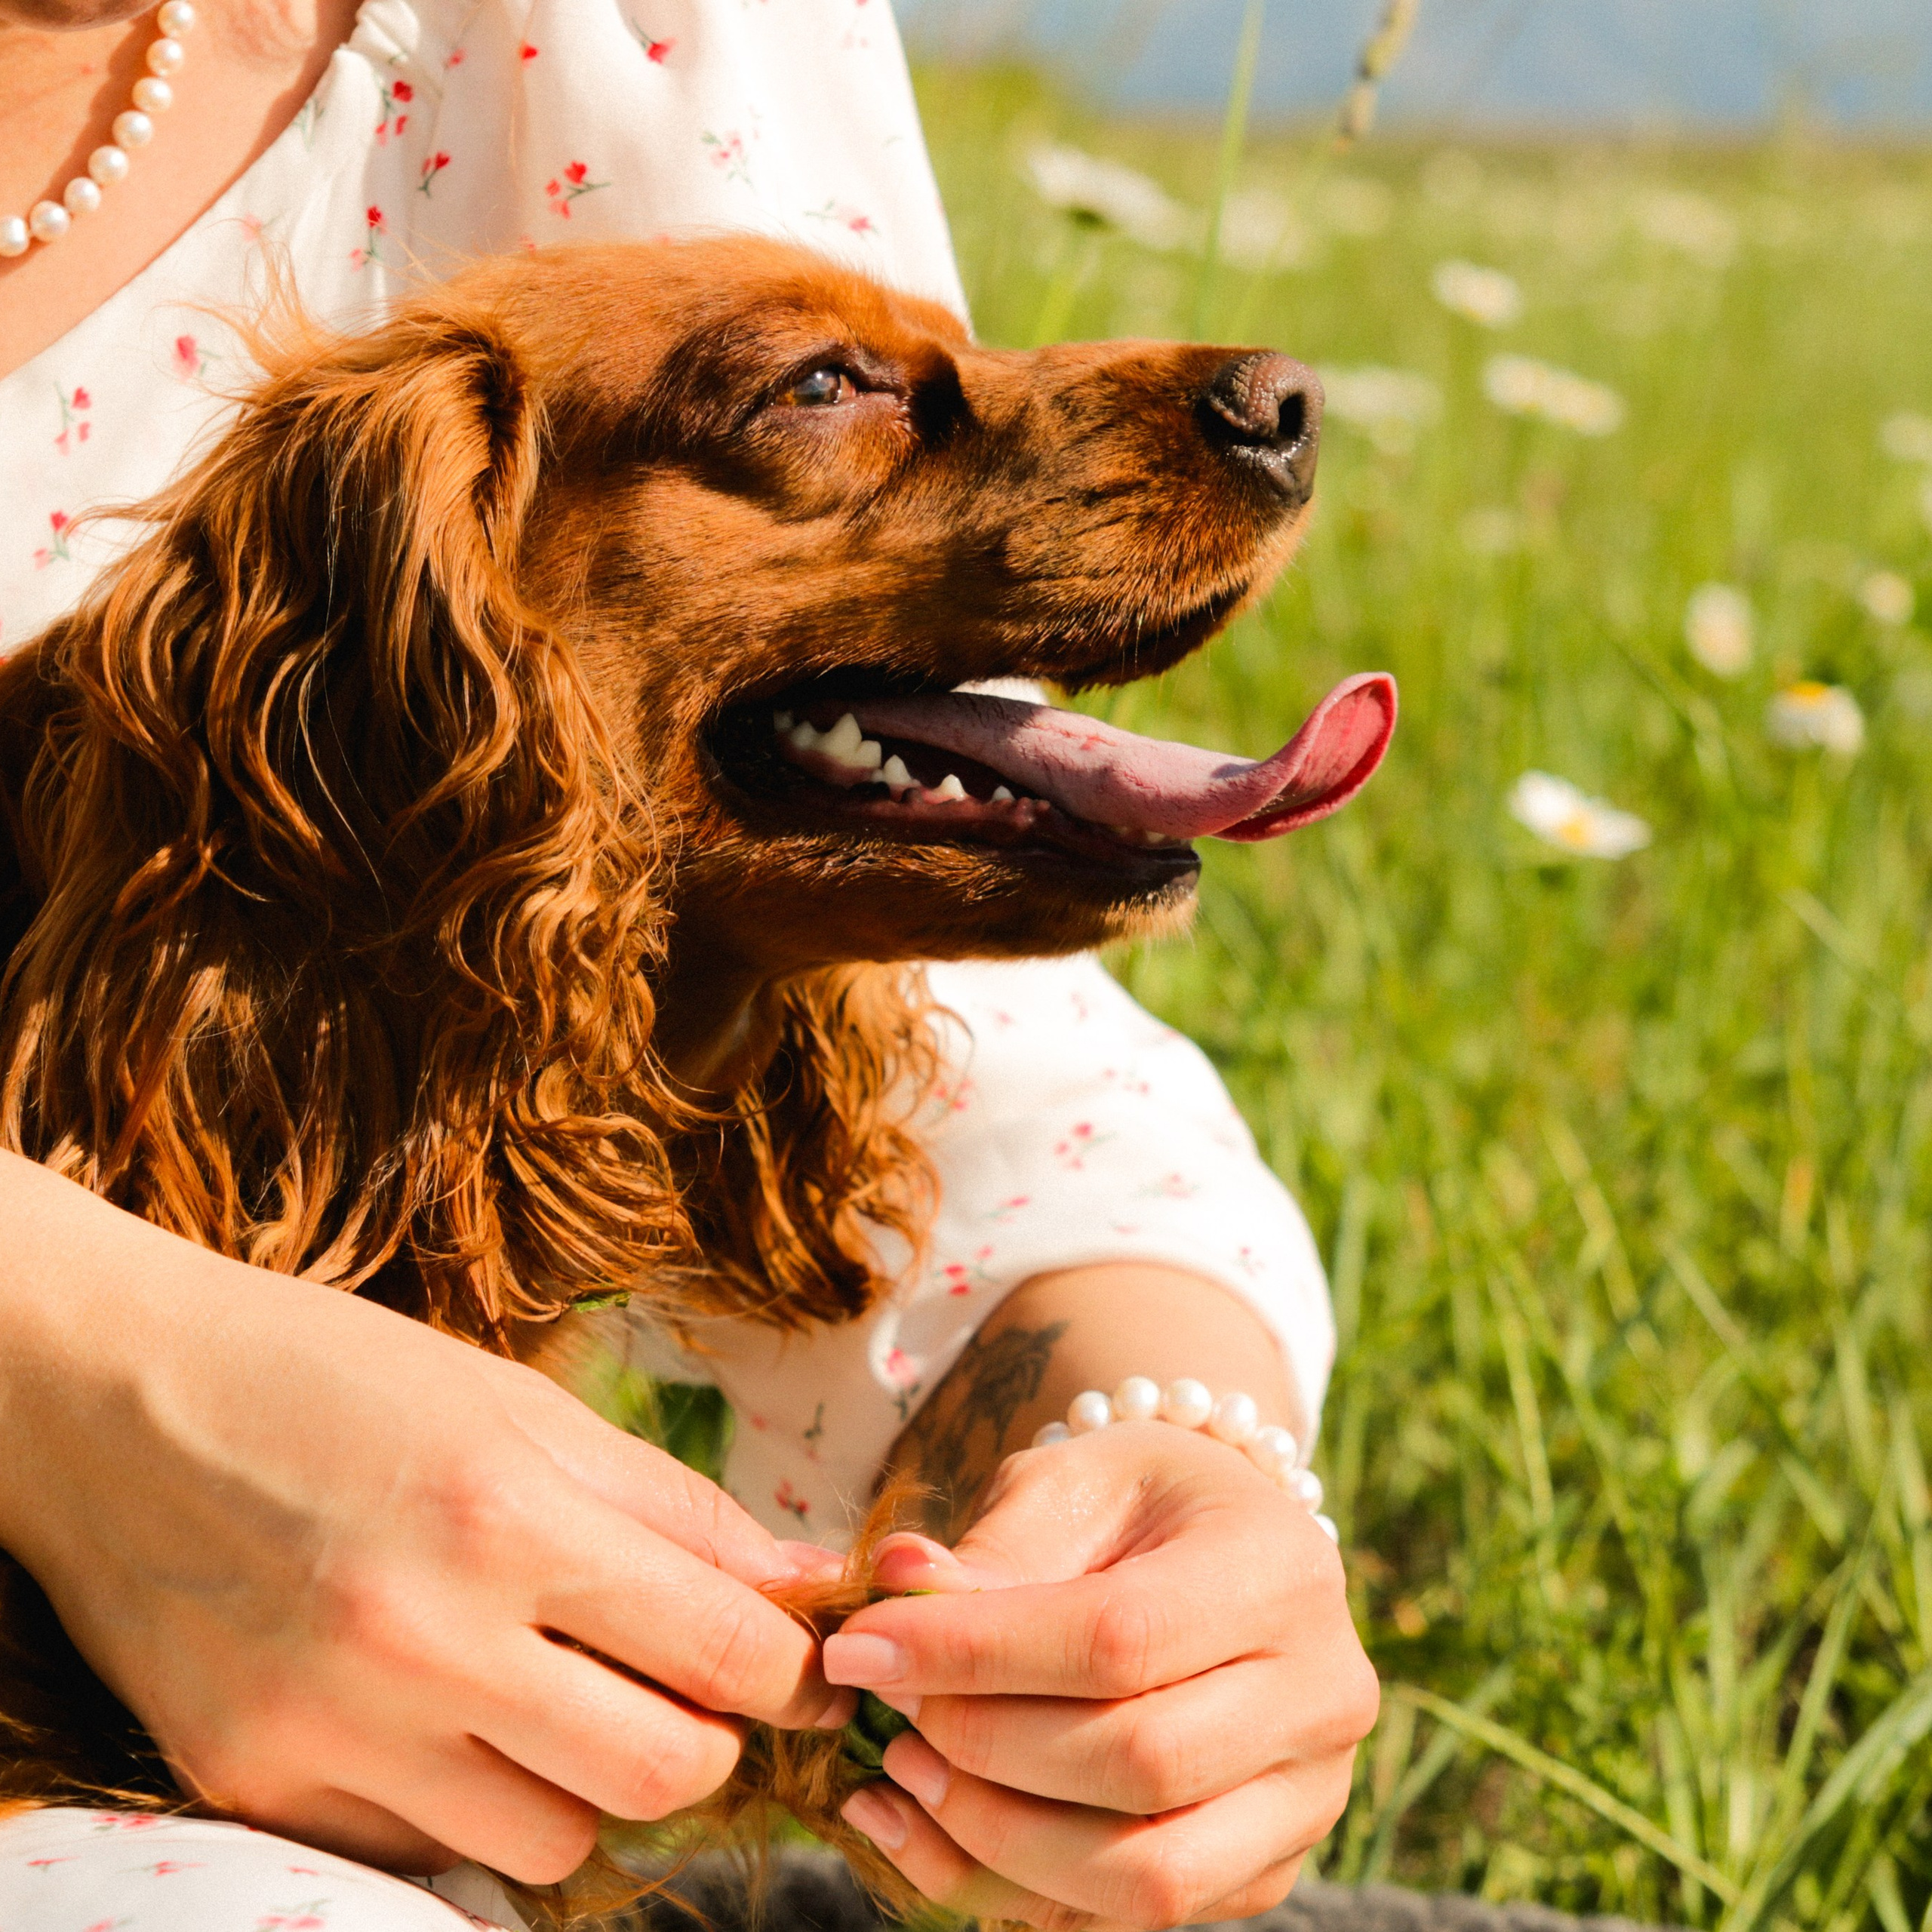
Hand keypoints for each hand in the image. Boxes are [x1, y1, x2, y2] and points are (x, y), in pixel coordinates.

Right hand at [0, 1155, 850, 1884]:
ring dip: (585, 1782)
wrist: (121, 1400)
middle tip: (681, 1682)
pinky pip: (425, 1855)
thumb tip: (805, 1586)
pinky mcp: (257, 1786)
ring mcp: (332, 1732)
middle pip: (662, 1775)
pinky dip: (466, 1805)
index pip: (727, 1652)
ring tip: (548, 1692)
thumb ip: (675, 1510)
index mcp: (509, 1517)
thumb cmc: (340, 1380)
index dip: (789, 1666)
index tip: (794, 1659)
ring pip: (553, 1844)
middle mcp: (424, 1641)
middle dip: (708, 1737)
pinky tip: (441, 1717)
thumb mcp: (525, 1408)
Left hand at [822, 1421, 1377, 1929]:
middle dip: (982, 1747)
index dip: (977, 1654)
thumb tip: (897, 1584)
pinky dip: (1016, 1893)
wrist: (1216, 1547)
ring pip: (1146, 1874)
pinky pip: (1134, 1917)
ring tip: (900, 1774)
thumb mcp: (1070, 1483)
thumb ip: (995, 1548)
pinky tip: (930, 1832)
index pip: (1120, 1638)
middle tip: (882, 1713)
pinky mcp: (1264, 1868)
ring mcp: (1307, 1798)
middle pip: (1138, 1764)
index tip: (862, 1647)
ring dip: (994, 1840)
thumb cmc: (1131, 1504)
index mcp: (1280, 1570)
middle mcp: (1323, 1694)